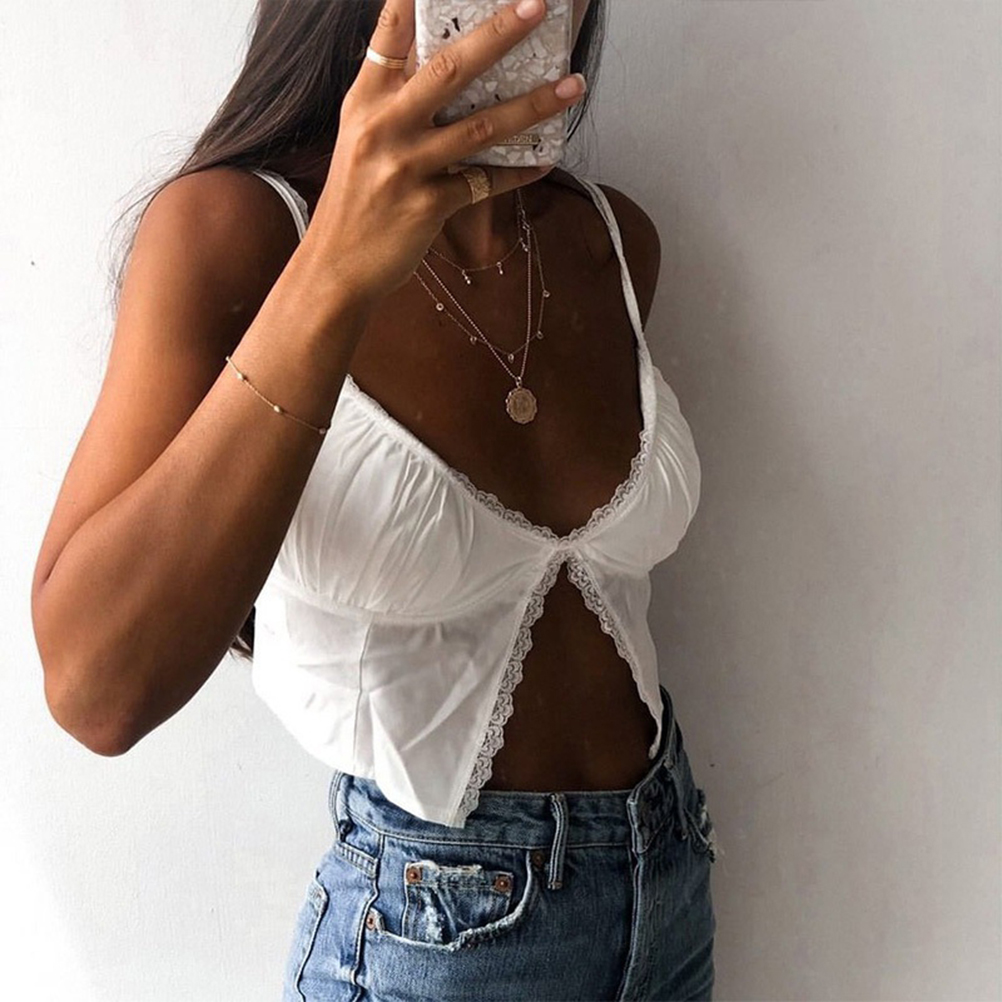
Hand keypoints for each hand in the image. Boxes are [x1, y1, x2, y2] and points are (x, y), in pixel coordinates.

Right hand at [306, 0, 586, 310]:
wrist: (335, 266)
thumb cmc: (353, 200)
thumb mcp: (359, 138)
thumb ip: (394, 101)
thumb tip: (443, 67)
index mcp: (365, 101)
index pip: (390, 33)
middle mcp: (384, 126)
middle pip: (449, 69)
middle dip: (498, 33)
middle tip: (537, 7)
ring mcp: (406, 167)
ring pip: (480, 127)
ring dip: (532, 105)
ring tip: (572, 86)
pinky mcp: (427, 205)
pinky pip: (485, 182)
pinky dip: (519, 172)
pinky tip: (545, 160)